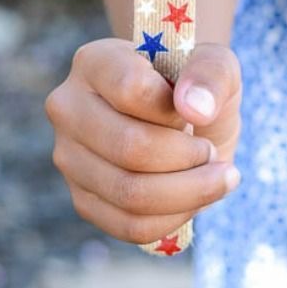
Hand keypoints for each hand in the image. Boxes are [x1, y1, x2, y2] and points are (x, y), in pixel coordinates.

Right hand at [44, 38, 242, 243]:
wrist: (184, 114)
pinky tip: (197, 198)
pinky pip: (129, 225)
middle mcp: (69, 108)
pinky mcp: (82, 199)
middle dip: (189, 158)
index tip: (199, 111)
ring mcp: (69, 157)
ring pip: (129, 193)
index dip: (175, 110)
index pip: (130, 90)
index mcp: (95, 62)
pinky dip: (175, 217)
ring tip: (217, 176)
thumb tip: (195, 108)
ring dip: (189, 192)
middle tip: (213, 151)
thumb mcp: (216, 64)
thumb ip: (211, 74)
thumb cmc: (195, 84)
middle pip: (130, 148)